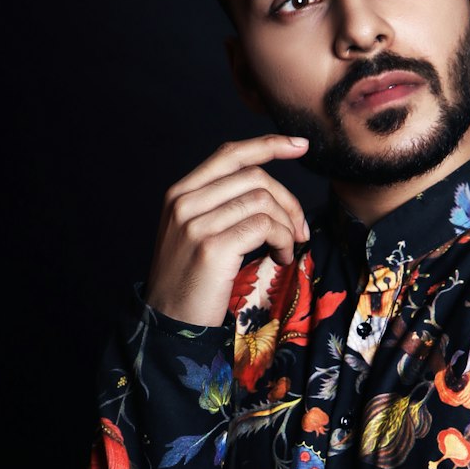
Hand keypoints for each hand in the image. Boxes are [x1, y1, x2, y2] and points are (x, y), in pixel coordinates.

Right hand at [144, 134, 310, 326]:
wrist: (169, 323)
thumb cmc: (191, 281)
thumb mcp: (195, 233)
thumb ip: (220, 205)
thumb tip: (269, 191)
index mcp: (179, 193)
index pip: (230, 154)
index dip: (268, 145)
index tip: (300, 145)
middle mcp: (184, 202)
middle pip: (254, 176)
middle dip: (288, 201)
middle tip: (300, 230)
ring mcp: (196, 224)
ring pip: (263, 200)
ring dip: (287, 225)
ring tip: (287, 249)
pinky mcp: (212, 247)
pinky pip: (264, 226)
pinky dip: (283, 240)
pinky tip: (281, 258)